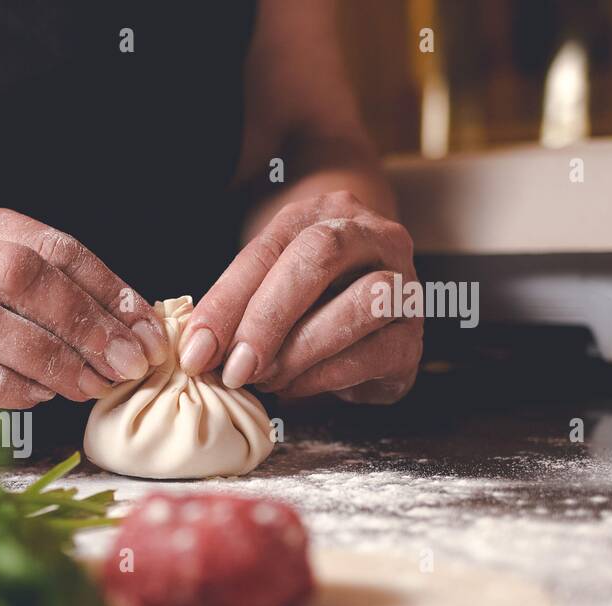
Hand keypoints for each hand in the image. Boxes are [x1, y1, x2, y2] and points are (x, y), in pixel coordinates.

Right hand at [0, 204, 167, 425]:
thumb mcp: (2, 292)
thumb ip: (60, 296)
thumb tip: (140, 330)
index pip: (48, 245)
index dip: (106, 287)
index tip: (145, 331)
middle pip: (16, 274)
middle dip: (81, 322)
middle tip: (122, 363)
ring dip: (50, 359)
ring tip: (87, 385)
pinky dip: (5, 386)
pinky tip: (37, 397)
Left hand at [178, 190, 422, 403]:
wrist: (365, 313)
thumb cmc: (302, 298)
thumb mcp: (264, 287)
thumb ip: (235, 308)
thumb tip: (198, 351)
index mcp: (320, 215)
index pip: (267, 249)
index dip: (227, 302)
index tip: (196, 350)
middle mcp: (371, 237)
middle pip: (321, 255)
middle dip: (268, 318)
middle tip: (235, 367)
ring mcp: (403, 283)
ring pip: (362, 302)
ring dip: (302, 349)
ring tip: (266, 378)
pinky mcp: (414, 337)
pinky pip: (376, 352)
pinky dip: (326, 375)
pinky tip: (295, 386)